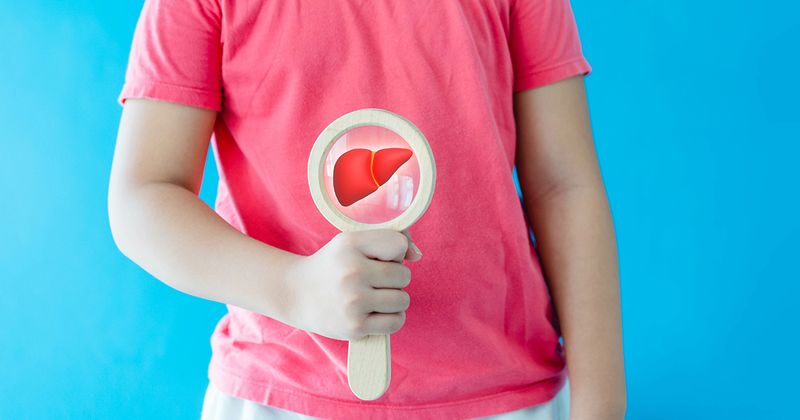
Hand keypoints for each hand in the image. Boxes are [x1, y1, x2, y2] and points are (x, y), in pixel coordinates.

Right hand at [282, 229, 421, 340]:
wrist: (296, 294)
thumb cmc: (334, 266)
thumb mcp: (353, 243)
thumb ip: (390, 240)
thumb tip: (418, 255)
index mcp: (351, 244)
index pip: (398, 244)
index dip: (394, 253)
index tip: (378, 259)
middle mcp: (352, 271)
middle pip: (404, 276)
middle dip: (394, 279)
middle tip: (372, 281)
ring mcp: (353, 301)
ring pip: (403, 300)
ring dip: (393, 300)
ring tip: (372, 297)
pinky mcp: (355, 326)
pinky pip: (396, 322)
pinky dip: (391, 318)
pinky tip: (374, 313)